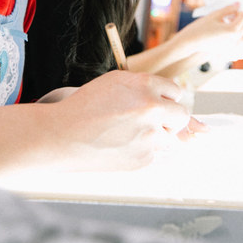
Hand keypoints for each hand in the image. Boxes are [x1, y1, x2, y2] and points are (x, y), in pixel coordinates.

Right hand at [0, 68, 193, 176]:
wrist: (61, 136)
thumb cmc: (85, 108)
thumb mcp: (116, 84)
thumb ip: (146, 88)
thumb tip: (177, 101)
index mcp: (145, 85)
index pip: (176, 91)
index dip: (165, 99)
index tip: (154, 104)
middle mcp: (152, 108)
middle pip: (182, 115)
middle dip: (171, 119)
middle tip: (149, 122)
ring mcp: (149, 135)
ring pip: (170, 138)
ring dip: (156, 136)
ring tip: (127, 134)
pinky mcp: (144, 158)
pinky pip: (156, 154)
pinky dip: (144, 151)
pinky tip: (121, 146)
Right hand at [170, 3, 242, 62]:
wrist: (191, 41)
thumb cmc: (201, 27)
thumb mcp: (215, 15)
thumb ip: (228, 9)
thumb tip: (238, 5)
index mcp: (232, 30)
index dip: (238, 11)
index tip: (231, 11)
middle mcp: (234, 40)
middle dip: (241, 20)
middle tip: (231, 17)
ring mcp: (232, 47)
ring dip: (242, 29)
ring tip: (232, 25)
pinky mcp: (228, 51)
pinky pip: (240, 46)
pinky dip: (240, 40)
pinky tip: (231, 35)